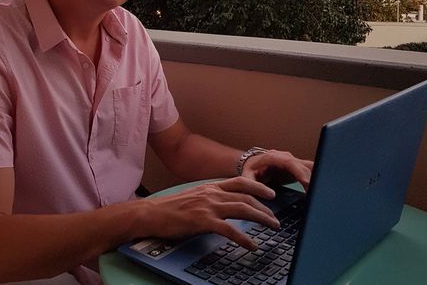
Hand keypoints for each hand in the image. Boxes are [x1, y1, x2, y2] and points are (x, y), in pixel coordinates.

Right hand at [142, 177, 280, 249]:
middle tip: (275, 218)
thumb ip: (209, 199)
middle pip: (246, 196)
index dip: (258, 186)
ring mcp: (208, 206)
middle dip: (264, 207)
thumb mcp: (193, 197)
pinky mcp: (203, 221)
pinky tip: (252, 245)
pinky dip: (244, 238)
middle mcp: (212, 193)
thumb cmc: (170, 208)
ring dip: (261, 218)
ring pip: (243, 209)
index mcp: (210, 187)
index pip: (240, 182)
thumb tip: (223, 207)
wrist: (152, 213)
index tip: (271, 193)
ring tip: (272, 227)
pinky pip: (230, 230)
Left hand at [241, 149, 312, 190]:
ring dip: (314, 179)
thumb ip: (254, 185)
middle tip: (315, 194)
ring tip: (316, 195)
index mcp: (273, 157)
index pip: (289, 162)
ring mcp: (292, 161)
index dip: (299, 171)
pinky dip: (314, 180)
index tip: (306, 182)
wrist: (252, 164)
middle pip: (302, 165)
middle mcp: (285, 157)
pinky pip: (309, 171)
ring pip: (308, 168)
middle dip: (310, 178)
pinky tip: (315, 192)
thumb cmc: (250, 169)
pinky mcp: (297, 167)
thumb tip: (268, 194)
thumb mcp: (247, 177)